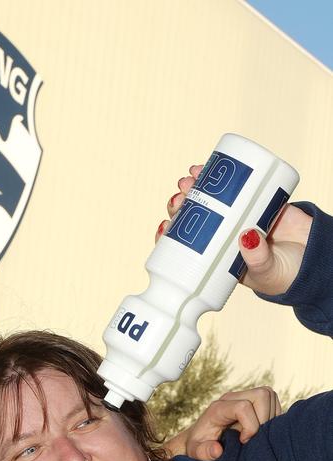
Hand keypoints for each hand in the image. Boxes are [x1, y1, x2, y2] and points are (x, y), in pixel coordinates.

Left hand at [157, 166, 312, 295]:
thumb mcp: (266, 272)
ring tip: (190, 178)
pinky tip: (207, 167)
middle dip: (182, 206)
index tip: (165, 226)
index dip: (172, 236)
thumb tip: (246, 237)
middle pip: (195, 219)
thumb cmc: (284, 274)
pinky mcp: (256, 201)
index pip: (186, 247)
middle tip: (180, 197)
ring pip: (211, 200)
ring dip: (197, 187)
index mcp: (216, 258)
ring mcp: (238, 217)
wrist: (315, 258)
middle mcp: (222, 237)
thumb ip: (257, 258)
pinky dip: (221, 177)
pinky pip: (235, 186)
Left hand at [164, 386, 281, 460]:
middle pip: (262, 395)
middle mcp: (232, 398)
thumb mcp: (195, 451)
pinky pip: (273, 402)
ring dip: (270, 418)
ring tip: (257, 435)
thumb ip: (203, 452)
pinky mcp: (253, 401)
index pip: (243, 407)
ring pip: (270, 396)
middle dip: (264, 420)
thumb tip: (217, 450)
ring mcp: (244, 397)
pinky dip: (272, 418)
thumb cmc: (199, 444)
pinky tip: (261, 431)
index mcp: (218, 408)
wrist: (200, 437)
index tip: (243, 441)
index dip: (250, 426)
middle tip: (255, 438)